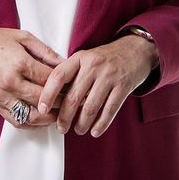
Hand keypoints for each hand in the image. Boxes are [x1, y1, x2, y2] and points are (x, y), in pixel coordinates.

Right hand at [0, 27, 63, 127]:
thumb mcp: (22, 37)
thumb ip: (45, 51)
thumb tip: (64, 63)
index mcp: (20, 63)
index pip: (50, 80)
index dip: (65, 84)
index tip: (73, 85)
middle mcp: (11, 82)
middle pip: (44, 99)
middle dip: (61, 102)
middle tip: (71, 100)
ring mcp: (3, 96)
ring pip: (32, 116)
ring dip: (48, 118)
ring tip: (59, 113)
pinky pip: (17, 121)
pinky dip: (31, 124)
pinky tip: (41, 119)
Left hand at [36, 33, 158, 137]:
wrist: (136, 49)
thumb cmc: (106, 58)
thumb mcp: (86, 58)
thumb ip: (72, 74)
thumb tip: (53, 99)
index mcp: (80, 57)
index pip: (58, 76)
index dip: (48, 94)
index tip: (42, 108)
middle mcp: (94, 65)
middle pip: (73, 96)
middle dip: (64, 117)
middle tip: (60, 128)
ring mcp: (110, 76)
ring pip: (90, 106)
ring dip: (82, 123)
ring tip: (78, 130)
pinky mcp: (124, 86)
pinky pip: (110, 110)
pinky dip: (101, 124)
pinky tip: (95, 131)